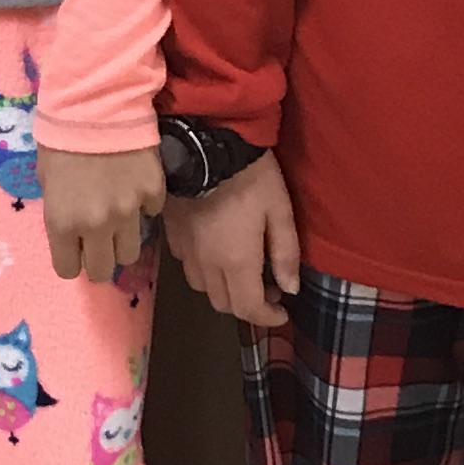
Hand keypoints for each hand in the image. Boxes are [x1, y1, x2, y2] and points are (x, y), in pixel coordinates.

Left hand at [38, 141, 164, 284]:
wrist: (97, 103)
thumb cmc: (61, 137)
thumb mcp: (46, 179)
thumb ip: (60, 211)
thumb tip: (72, 228)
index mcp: (62, 222)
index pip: (67, 270)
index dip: (70, 259)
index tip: (73, 248)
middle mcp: (96, 225)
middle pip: (102, 270)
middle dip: (98, 260)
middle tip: (97, 243)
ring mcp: (129, 211)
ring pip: (130, 253)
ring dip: (121, 240)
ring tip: (118, 219)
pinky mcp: (153, 192)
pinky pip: (151, 214)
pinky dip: (143, 205)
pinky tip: (134, 186)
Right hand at [166, 152, 301, 329]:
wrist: (205, 146)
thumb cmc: (251, 177)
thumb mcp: (279, 210)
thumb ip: (285, 253)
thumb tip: (290, 288)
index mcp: (237, 261)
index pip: (249, 309)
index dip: (268, 318)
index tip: (283, 311)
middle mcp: (207, 264)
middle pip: (225, 304)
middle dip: (248, 305)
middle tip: (268, 288)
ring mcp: (186, 251)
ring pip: (204, 289)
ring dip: (225, 290)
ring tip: (242, 272)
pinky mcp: (173, 236)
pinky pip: (189, 267)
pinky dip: (205, 271)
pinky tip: (217, 252)